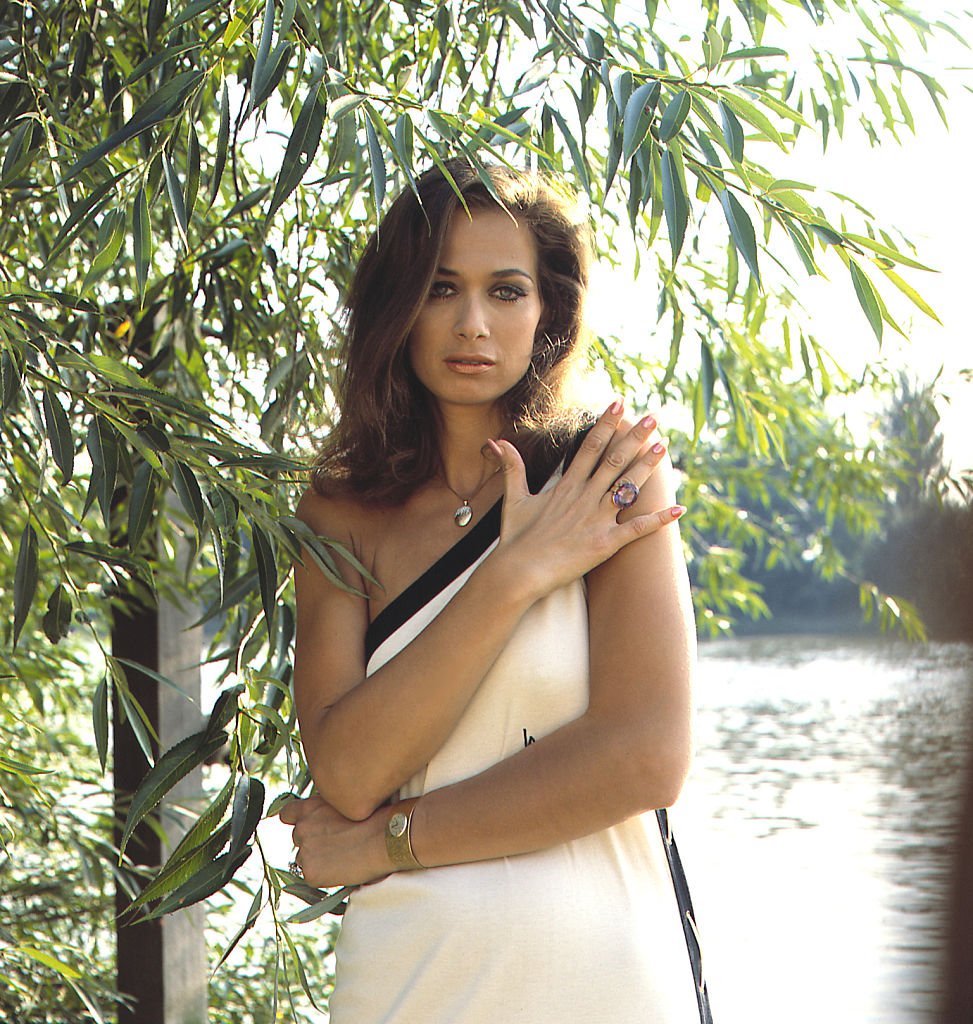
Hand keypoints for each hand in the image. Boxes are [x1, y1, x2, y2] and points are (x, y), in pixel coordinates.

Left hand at [279, 794, 397, 887]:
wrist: (384, 838)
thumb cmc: (374, 817)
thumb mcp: (344, 802)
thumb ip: (326, 808)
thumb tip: (324, 817)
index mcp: (309, 808)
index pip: (287, 814)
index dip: (296, 820)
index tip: (305, 825)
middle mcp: (302, 827)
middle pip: (298, 838)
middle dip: (311, 841)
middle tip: (334, 844)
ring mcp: (304, 851)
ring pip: (303, 858)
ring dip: (316, 858)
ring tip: (341, 856)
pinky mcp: (310, 872)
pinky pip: (312, 876)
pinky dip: (324, 875)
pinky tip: (342, 868)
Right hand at [485, 402, 683, 598]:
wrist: (517, 572)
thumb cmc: (516, 539)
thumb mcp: (514, 499)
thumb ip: (512, 468)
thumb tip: (498, 442)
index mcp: (566, 486)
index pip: (590, 447)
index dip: (606, 424)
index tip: (619, 405)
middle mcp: (584, 497)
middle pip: (614, 460)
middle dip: (635, 437)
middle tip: (653, 418)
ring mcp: (596, 519)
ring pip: (628, 487)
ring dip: (647, 466)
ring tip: (664, 447)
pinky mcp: (605, 543)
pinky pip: (637, 529)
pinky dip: (659, 519)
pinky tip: (679, 508)